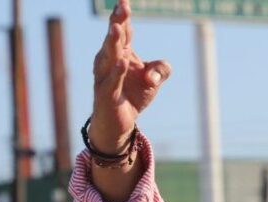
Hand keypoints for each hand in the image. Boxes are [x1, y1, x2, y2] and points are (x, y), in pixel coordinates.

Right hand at [90, 0, 170, 153]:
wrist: (119, 124)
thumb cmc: (133, 95)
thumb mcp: (154, 80)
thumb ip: (162, 69)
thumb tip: (155, 74)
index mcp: (120, 53)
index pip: (123, 31)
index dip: (123, 16)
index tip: (124, 1)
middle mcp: (109, 61)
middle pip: (114, 39)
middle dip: (117, 22)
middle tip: (121, 8)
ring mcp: (105, 77)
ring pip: (109, 57)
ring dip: (113, 42)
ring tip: (117, 28)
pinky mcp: (107, 95)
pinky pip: (112, 82)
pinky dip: (117, 72)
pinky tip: (123, 62)